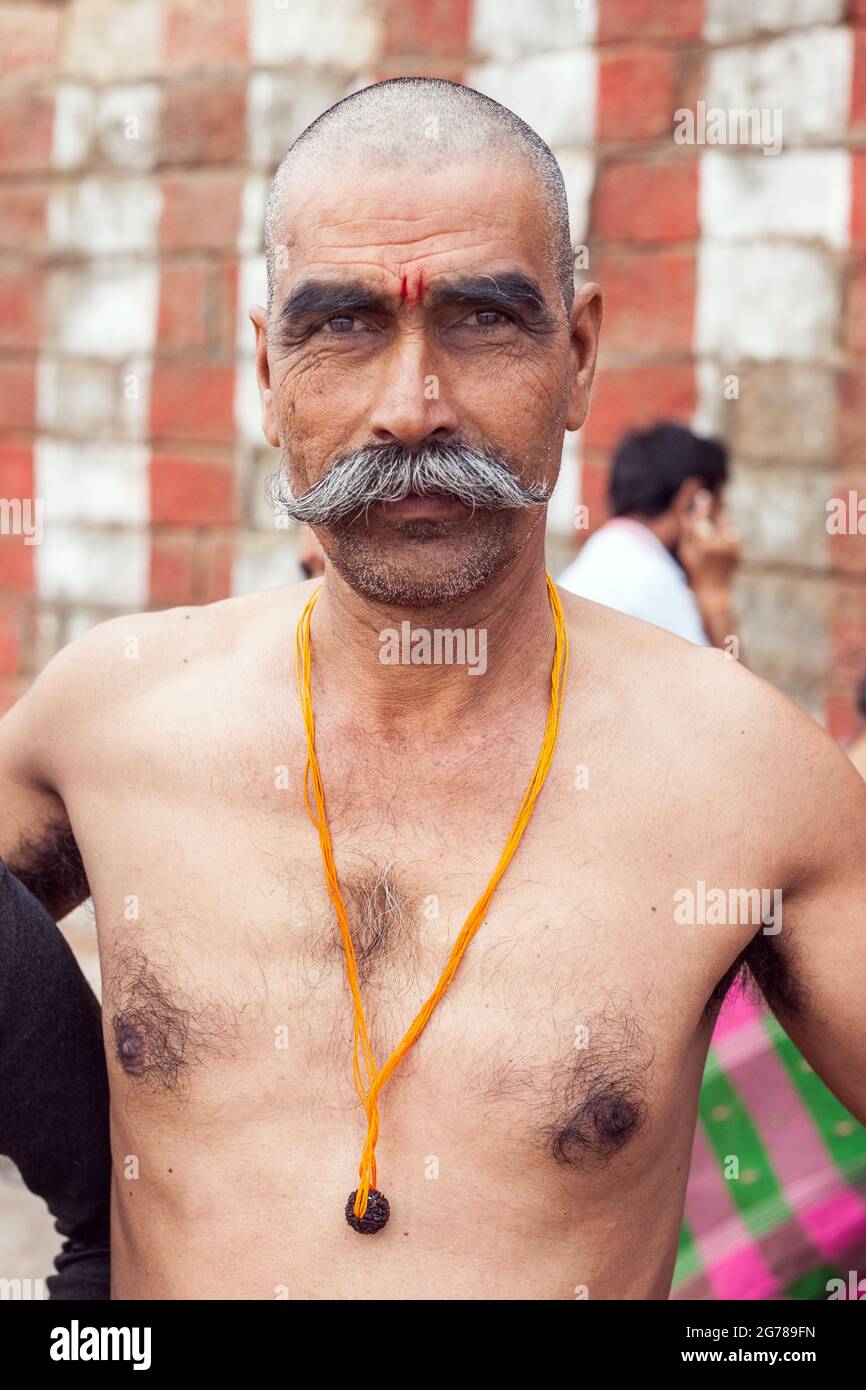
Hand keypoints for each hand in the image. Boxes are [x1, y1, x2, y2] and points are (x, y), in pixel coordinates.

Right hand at [679, 490, 738, 606]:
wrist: (713, 590)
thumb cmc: (695, 571)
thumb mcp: (686, 553)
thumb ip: (686, 533)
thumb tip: (686, 513)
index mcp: (702, 545)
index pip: (702, 519)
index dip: (703, 505)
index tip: (704, 494)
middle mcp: (718, 545)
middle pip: (719, 517)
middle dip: (717, 504)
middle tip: (717, 491)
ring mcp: (730, 548)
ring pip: (728, 524)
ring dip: (723, 517)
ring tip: (719, 511)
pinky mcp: (738, 551)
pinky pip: (733, 534)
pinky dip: (727, 532)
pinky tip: (721, 536)